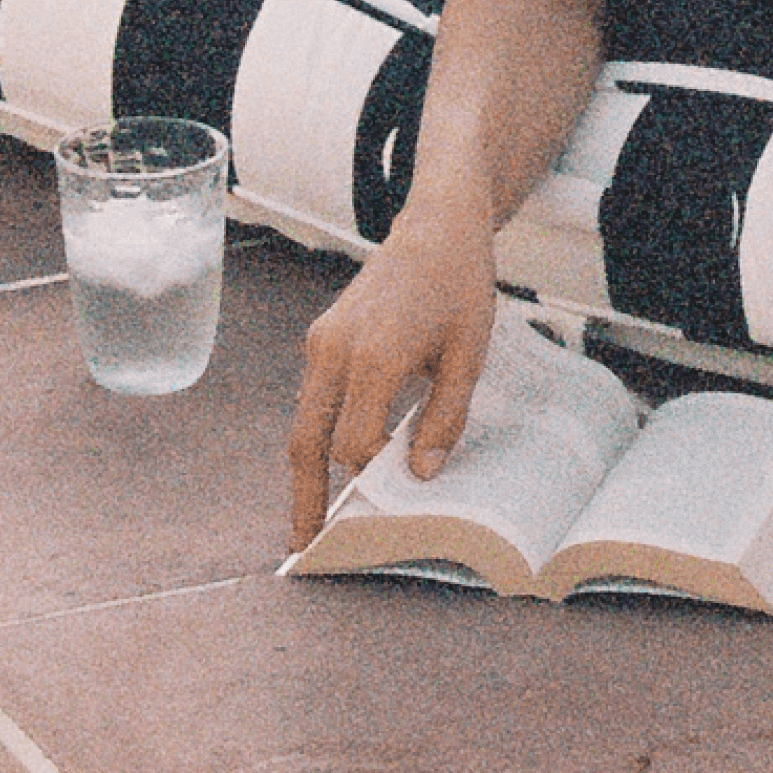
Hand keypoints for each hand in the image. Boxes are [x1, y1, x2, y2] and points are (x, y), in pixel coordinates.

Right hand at [287, 195, 498, 550]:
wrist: (436, 224)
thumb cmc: (460, 285)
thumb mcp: (469, 354)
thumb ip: (445, 418)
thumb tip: (420, 476)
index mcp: (374, 355)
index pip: (355, 443)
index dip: (372, 477)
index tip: (394, 500)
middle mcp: (335, 350)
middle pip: (307, 441)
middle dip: (306, 497)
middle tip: (305, 548)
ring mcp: (321, 341)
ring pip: (302, 421)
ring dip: (306, 471)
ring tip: (309, 521)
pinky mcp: (321, 337)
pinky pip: (312, 398)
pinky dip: (316, 435)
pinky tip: (330, 466)